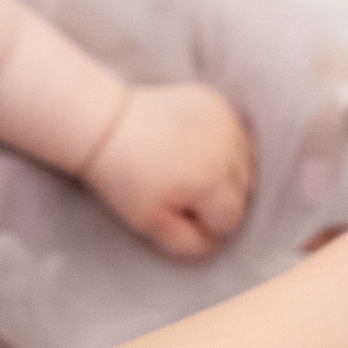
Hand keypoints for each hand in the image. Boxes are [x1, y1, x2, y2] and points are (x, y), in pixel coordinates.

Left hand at [82, 83, 254, 259]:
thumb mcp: (150, 223)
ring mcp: (224, 120)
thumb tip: (216, 244)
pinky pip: (233, 135)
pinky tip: (190, 146)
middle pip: (242, 191)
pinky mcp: (215, 103)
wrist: (104, 125)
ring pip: (243, 163)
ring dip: (222, 172)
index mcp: (213, 179)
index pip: (230, 219)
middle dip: (216, 198)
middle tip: (178, 189)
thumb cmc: (124, 178)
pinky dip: (219, 146)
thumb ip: (189, 244)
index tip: (175, 209)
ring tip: (185, 168)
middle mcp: (228, 148)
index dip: (204, 221)